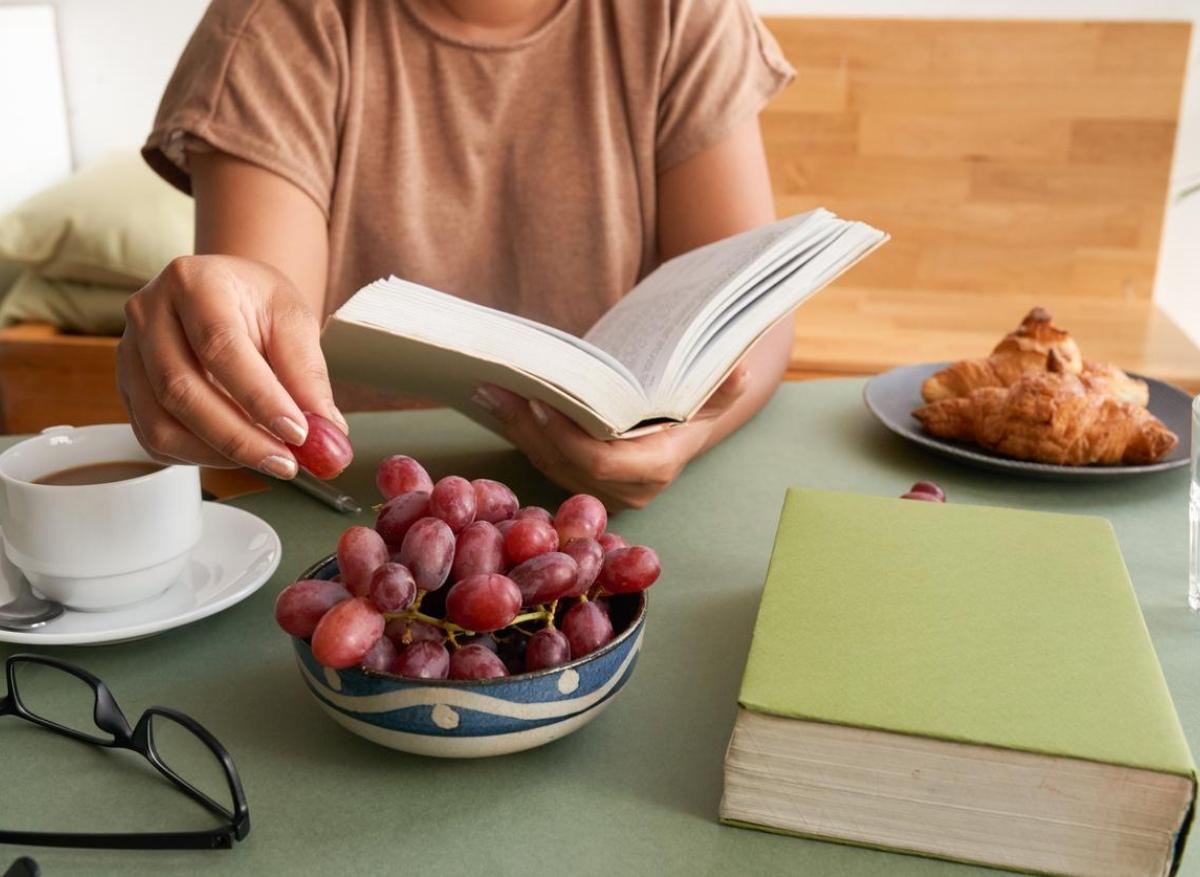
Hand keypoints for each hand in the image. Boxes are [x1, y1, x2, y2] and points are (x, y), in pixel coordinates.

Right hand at [117, 255, 345, 476]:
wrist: (227, 296)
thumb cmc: (258, 304)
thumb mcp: (294, 321)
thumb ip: (307, 374)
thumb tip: (325, 431)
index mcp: (193, 282)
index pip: (220, 346)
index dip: (259, 397)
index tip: (297, 433)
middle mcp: (148, 314)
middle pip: (182, 389)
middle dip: (240, 437)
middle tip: (287, 461)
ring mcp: (129, 353)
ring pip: (161, 423)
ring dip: (219, 454)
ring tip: (270, 460)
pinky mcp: (128, 389)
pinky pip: (154, 439)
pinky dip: (200, 457)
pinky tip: (238, 454)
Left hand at [472, 365, 748, 508]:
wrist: (687, 424)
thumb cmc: (698, 402)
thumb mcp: (714, 393)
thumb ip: (723, 387)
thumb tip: (738, 370)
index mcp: (654, 469)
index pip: (601, 462)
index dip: (567, 437)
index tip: (541, 403)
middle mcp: (626, 490)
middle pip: (565, 464)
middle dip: (528, 428)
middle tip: (497, 388)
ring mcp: (600, 490)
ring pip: (547, 464)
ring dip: (515, 428)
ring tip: (489, 390)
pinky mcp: (580, 481)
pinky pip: (544, 460)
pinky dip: (521, 432)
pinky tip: (497, 403)